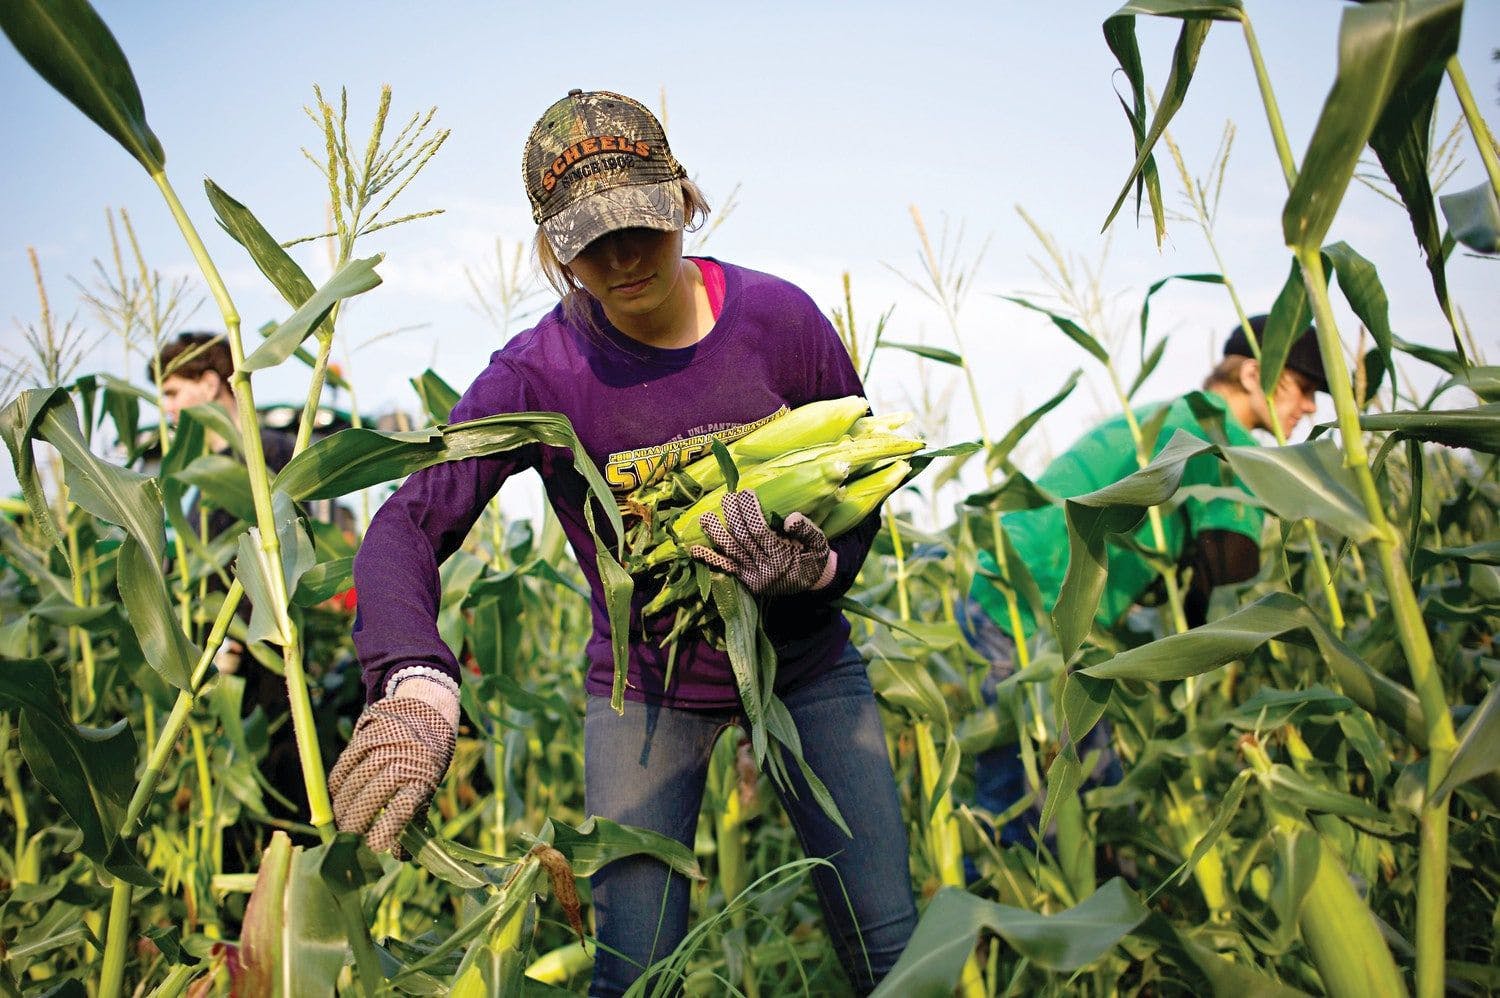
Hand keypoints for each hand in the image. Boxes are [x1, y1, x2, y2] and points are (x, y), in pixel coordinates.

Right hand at [329, 676, 457, 852]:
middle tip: (348, 840)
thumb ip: (414, 817)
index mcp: (423, 777)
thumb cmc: (427, 759)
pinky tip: (337, 799)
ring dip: (342, 808)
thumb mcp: (430, 784)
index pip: (402, 809)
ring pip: (352, 785)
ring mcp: (382, 746)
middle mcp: (402, 760)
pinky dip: (336, 786)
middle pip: (370, 799)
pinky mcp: (365, 735)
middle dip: (355, 824)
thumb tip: (400, 857)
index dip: (385, 830)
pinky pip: (343, 767)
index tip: (374, 846)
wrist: (427, 711)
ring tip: (341, 822)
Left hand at [690, 490, 835, 596]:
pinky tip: (695, 549)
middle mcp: (765, 569)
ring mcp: (753, 576)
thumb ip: (807, 529)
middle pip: (742, 538)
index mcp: (782, 557)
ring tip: (706, 516)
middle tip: (728, 497)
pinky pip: (726, 569)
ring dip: (716, 533)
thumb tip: (790, 518)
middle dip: (733, 516)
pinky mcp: (746, 581)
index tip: (746, 493)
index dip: (750, 511)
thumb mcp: (819, 543)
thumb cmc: (814, 557)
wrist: (814, 583)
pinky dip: (710, 559)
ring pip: (730, 552)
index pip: (760, 531)